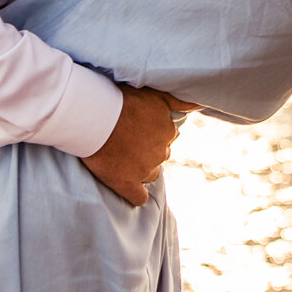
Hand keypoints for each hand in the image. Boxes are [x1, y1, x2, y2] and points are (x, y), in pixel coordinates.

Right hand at [79, 85, 198, 204]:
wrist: (95, 115)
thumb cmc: (121, 100)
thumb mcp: (154, 94)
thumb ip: (177, 100)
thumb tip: (197, 105)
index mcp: (168, 131)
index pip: (167, 137)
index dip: (152, 133)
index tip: (138, 129)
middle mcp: (161, 152)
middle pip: (160, 155)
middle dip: (148, 150)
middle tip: (129, 142)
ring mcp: (145, 169)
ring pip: (151, 174)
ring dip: (141, 169)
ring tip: (123, 160)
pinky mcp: (127, 184)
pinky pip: (139, 197)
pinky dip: (136, 194)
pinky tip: (129, 188)